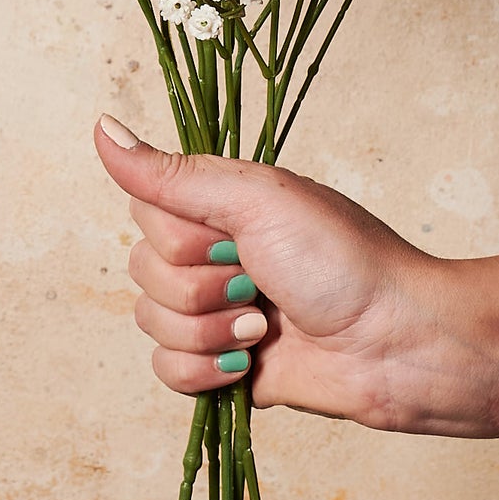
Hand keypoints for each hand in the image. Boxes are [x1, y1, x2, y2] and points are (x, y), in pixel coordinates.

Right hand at [93, 115, 459, 430]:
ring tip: (265, 325)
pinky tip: (250, 363)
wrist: (397, 344)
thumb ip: (171, 175)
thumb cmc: (341, 259)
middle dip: (198, 289)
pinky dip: (204, 372)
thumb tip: (101, 127)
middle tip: (258, 282)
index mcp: (220, 204)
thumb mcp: (254, 200)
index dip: (179, 235)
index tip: (231, 237)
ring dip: (209, 331)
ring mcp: (217, 309)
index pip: (144, 211)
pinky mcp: (223, 364)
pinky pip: (166, 371)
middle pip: (142, 270)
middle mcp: (213, 251)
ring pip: (151, 324)